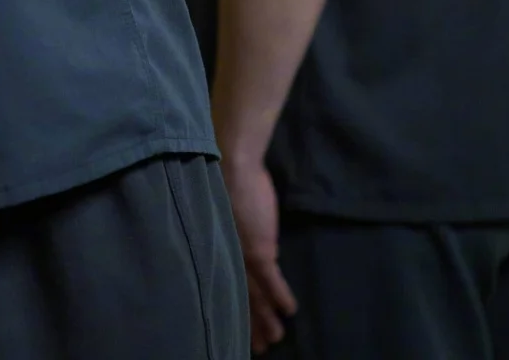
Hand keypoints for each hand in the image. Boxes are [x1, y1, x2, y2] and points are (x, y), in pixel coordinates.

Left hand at [224, 156, 297, 352]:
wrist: (232, 167)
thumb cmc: (224, 181)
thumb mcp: (224, 214)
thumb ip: (232, 234)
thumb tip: (247, 244)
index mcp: (218, 250)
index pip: (227, 288)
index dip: (235, 310)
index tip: (241, 329)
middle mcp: (227, 259)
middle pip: (240, 299)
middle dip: (250, 325)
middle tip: (260, 347)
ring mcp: (243, 257)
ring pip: (255, 297)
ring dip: (266, 319)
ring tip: (275, 340)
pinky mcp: (259, 250)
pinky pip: (272, 281)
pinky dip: (280, 296)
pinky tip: (290, 311)